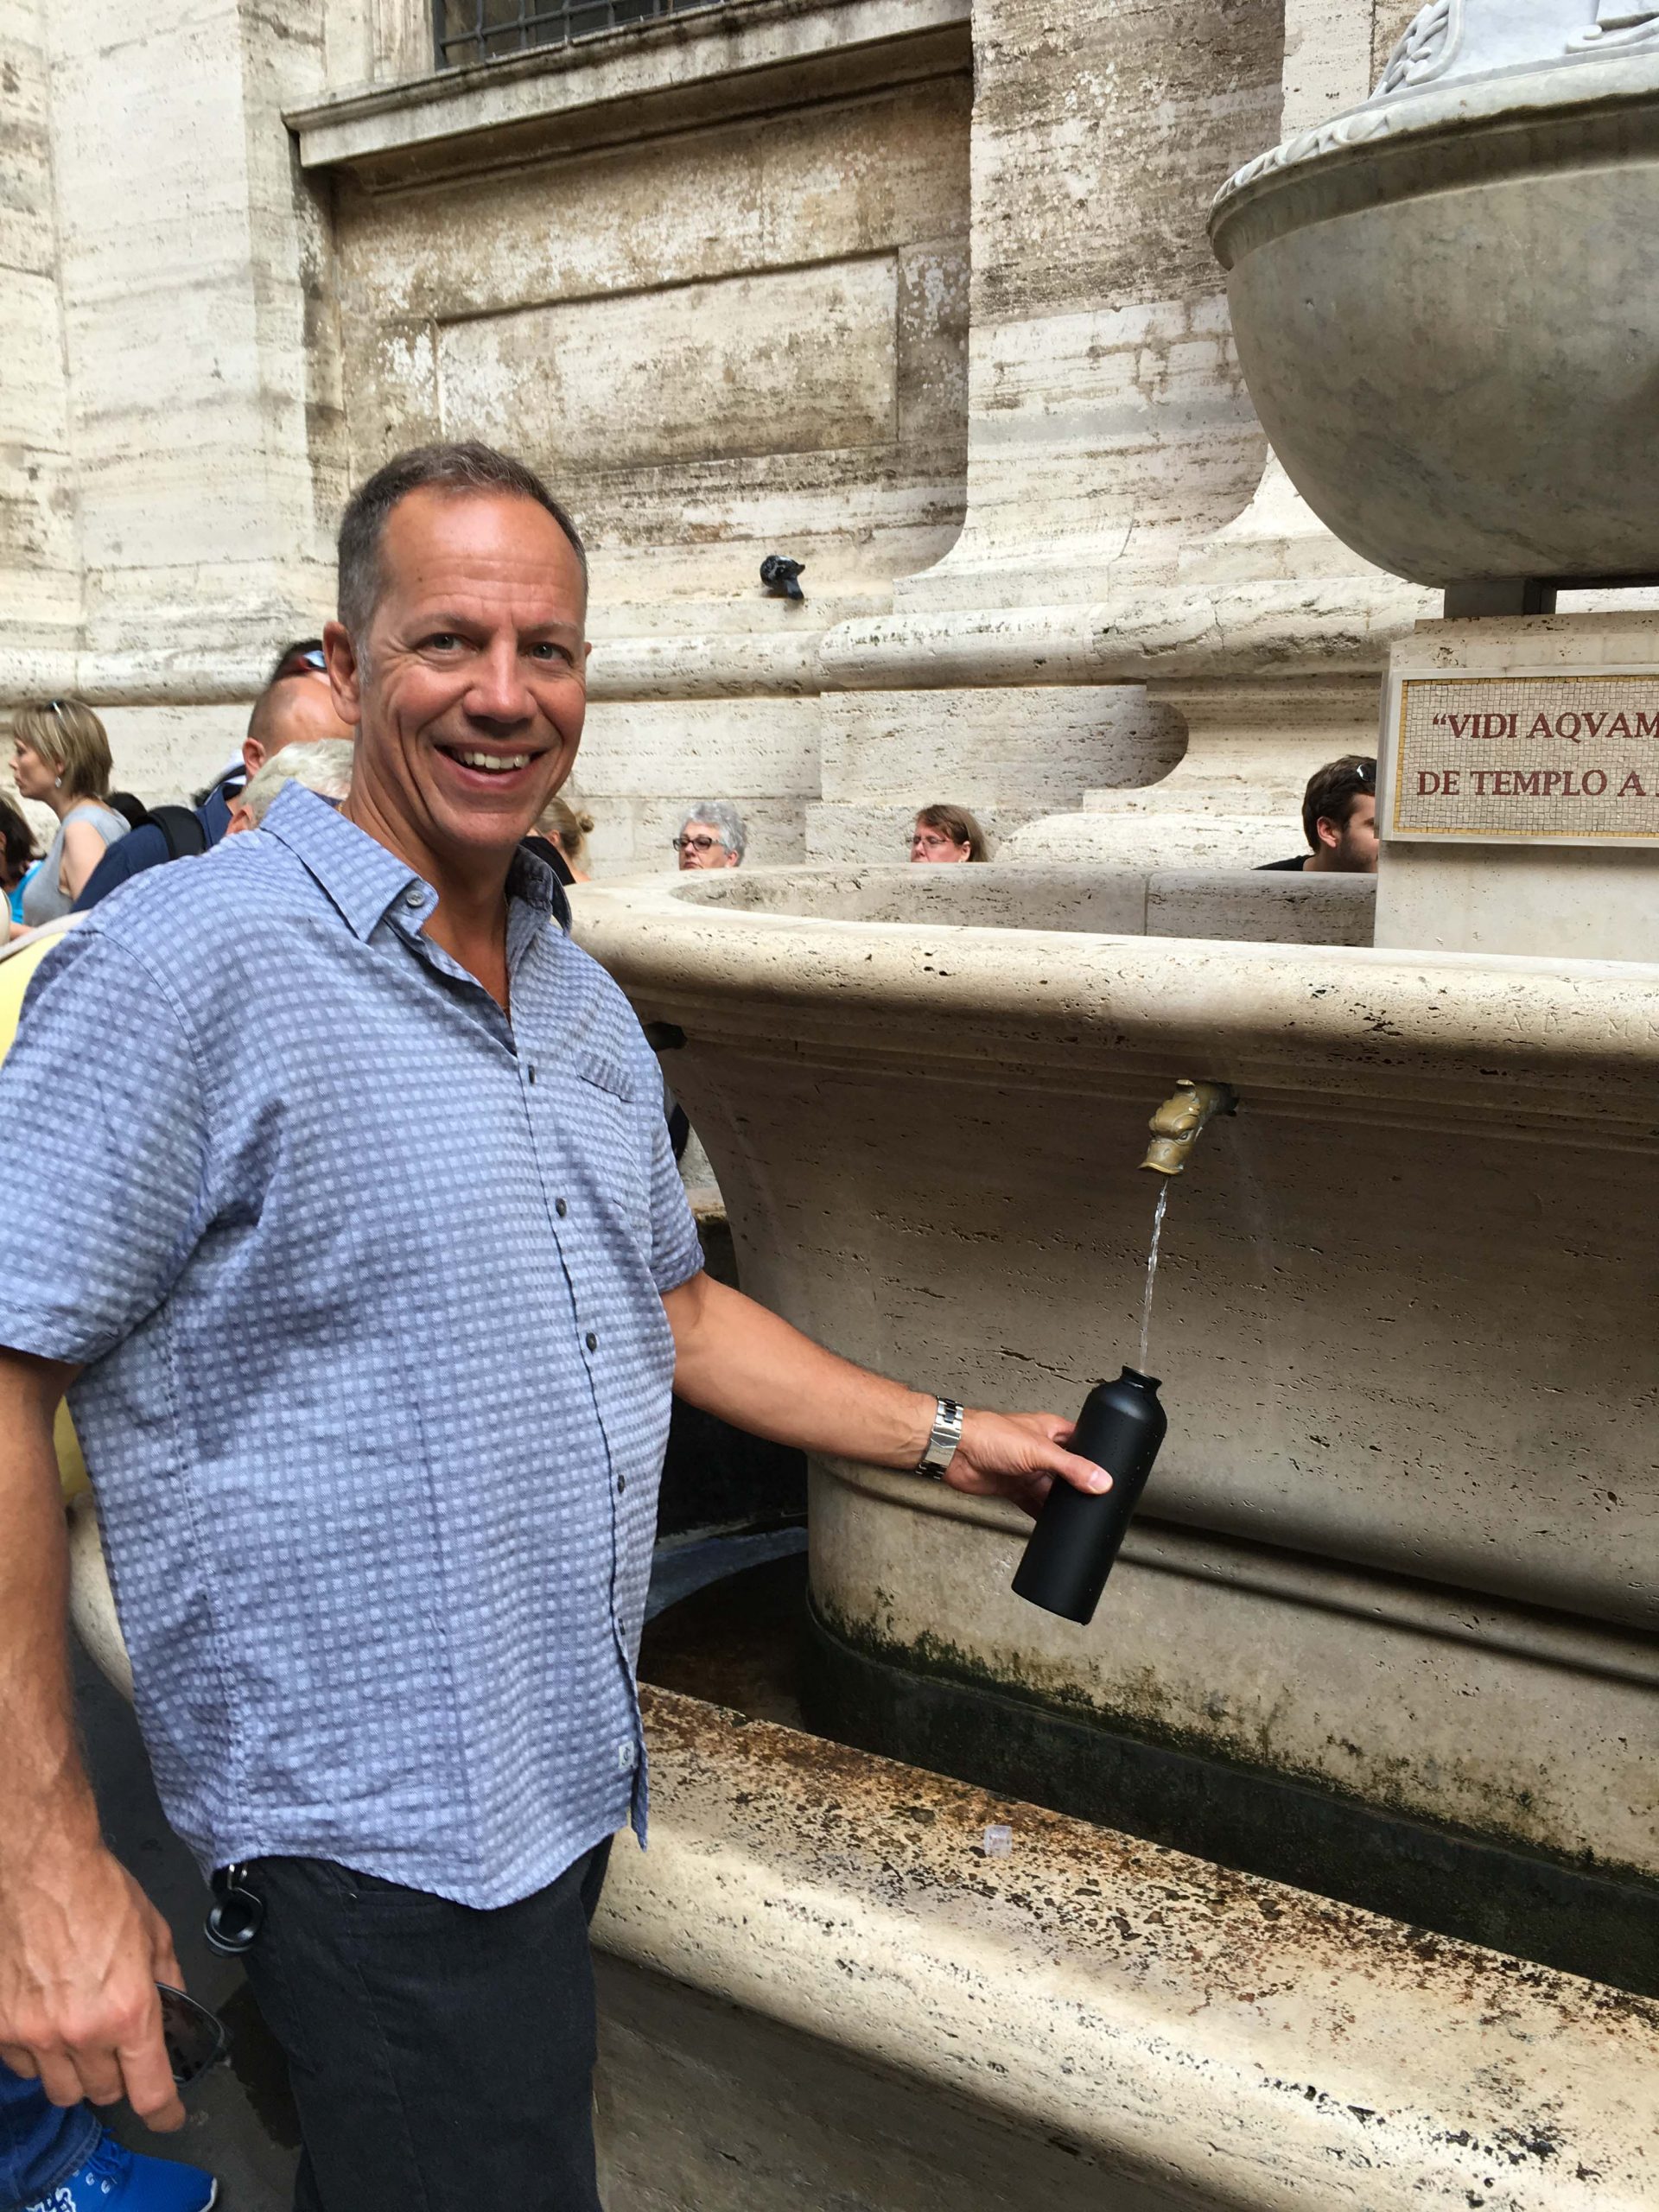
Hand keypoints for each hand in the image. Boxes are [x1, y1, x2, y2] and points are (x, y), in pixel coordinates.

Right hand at [0, 1841, 185, 2129]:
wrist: (39, 1867)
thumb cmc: (98, 1891)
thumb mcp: (153, 1932)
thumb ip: (167, 1981)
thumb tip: (175, 2012)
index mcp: (129, 2011)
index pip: (150, 2090)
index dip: (164, 2112)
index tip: (169, 2117)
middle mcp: (81, 2032)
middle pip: (104, 2094)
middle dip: (118, 2077)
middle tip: (119, 2047)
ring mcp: (35, 2035)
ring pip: (61, 2089)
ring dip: (77, 2071)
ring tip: (81, 2033)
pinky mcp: (0, 2028)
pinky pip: (23, 2067)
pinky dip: (38, 2054)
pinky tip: (46, 2019)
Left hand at [945, 1410, 1110, 1518]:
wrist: (955, 1451)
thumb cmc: (990, 1434)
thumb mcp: (1040, 1451)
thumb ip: (1072, 1467)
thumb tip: (1101, 1480)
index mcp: (1051, 1431)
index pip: (1083, 1443)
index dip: (1097, 1457)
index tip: (1111, 1474)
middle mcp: (1041, 1450)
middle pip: (1069, 1472)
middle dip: (1079, 1486)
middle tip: (1095, 1502)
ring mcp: (1027, 1470)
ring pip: (1051, 1491)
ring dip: (1060, 1504)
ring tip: (1076, 1517)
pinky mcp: (1013, 1487)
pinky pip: (1033, 1505)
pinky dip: (1041, 1515)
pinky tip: (1051, 1525)